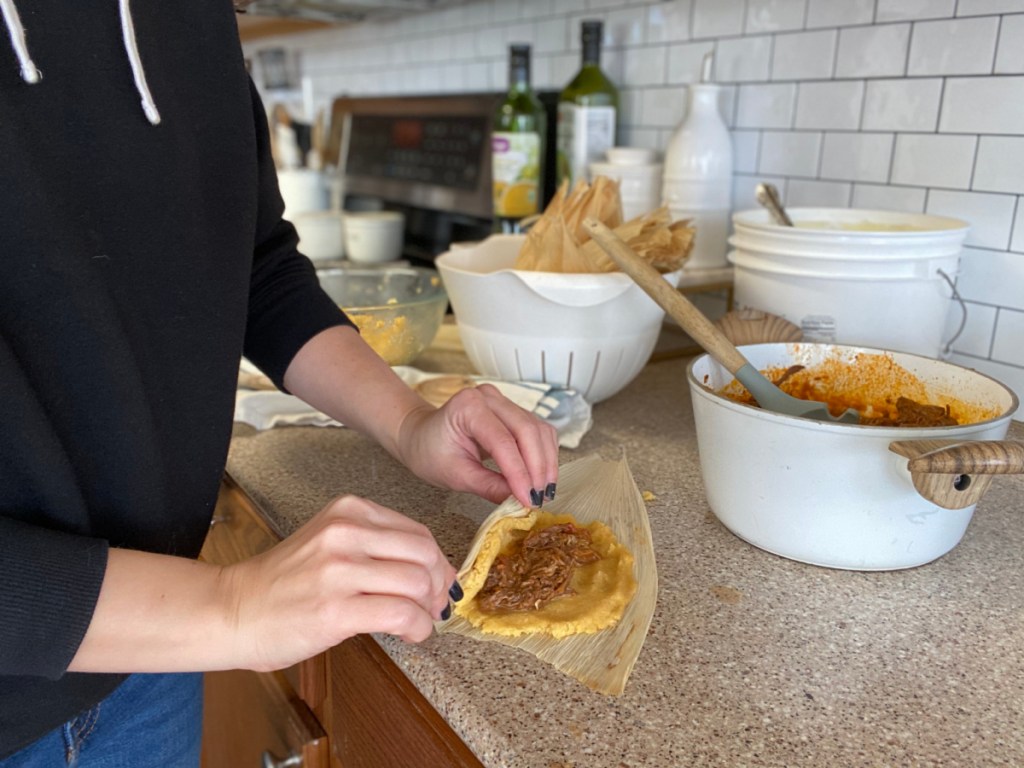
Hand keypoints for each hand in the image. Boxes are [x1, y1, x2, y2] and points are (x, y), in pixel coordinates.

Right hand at [223, 494, 456, 671]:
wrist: (232, 611)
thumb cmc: (282, 583)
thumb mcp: (328, 541)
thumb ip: (374, 545)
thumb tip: (430, 568)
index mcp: (348, 511)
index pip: (416, 532)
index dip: (437, 561)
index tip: (439, 581)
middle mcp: (345, 533)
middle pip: (424, 554)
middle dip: (438, 584)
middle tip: (434, 604)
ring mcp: (339, 570)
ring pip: (417, 584)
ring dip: (429, 610)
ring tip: (419, 621)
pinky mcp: (336, 610)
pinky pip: (401, 614)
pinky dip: (418, 627)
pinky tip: (410, 634)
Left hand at [394, 383, 559, 508]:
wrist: (421, 436)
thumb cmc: (430, 452)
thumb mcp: (455, 475)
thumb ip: (489, 487)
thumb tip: (521, 501)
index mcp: (468, 407)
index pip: (503, 441)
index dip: (520, 472)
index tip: (530, 499)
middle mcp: (489, 397)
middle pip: (527, 430)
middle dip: (538, 467)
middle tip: (541, 498)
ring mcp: (503, 401)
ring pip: (538, 429)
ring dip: (546, 462)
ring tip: (544, 491)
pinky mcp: (513, 411)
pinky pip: (538, 430)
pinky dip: (544, 454)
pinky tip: (542, 476)